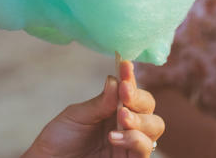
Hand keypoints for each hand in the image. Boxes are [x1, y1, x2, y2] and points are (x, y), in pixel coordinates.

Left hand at [23, 61, 163, 157]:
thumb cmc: (60, 139)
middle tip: (125, 95)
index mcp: (113, 109)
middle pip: (149, 108)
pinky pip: (145, 151)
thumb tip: (115, 80)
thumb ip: (99, 102)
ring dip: (139, 119)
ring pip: (154, 127)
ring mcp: (129, 144)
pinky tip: (114, 136)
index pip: (131, 91)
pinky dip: (134, 140)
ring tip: (121, 117)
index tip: (125, 66)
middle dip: (139, 99)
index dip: (130, 78)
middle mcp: (126, 125)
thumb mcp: (77, 116)